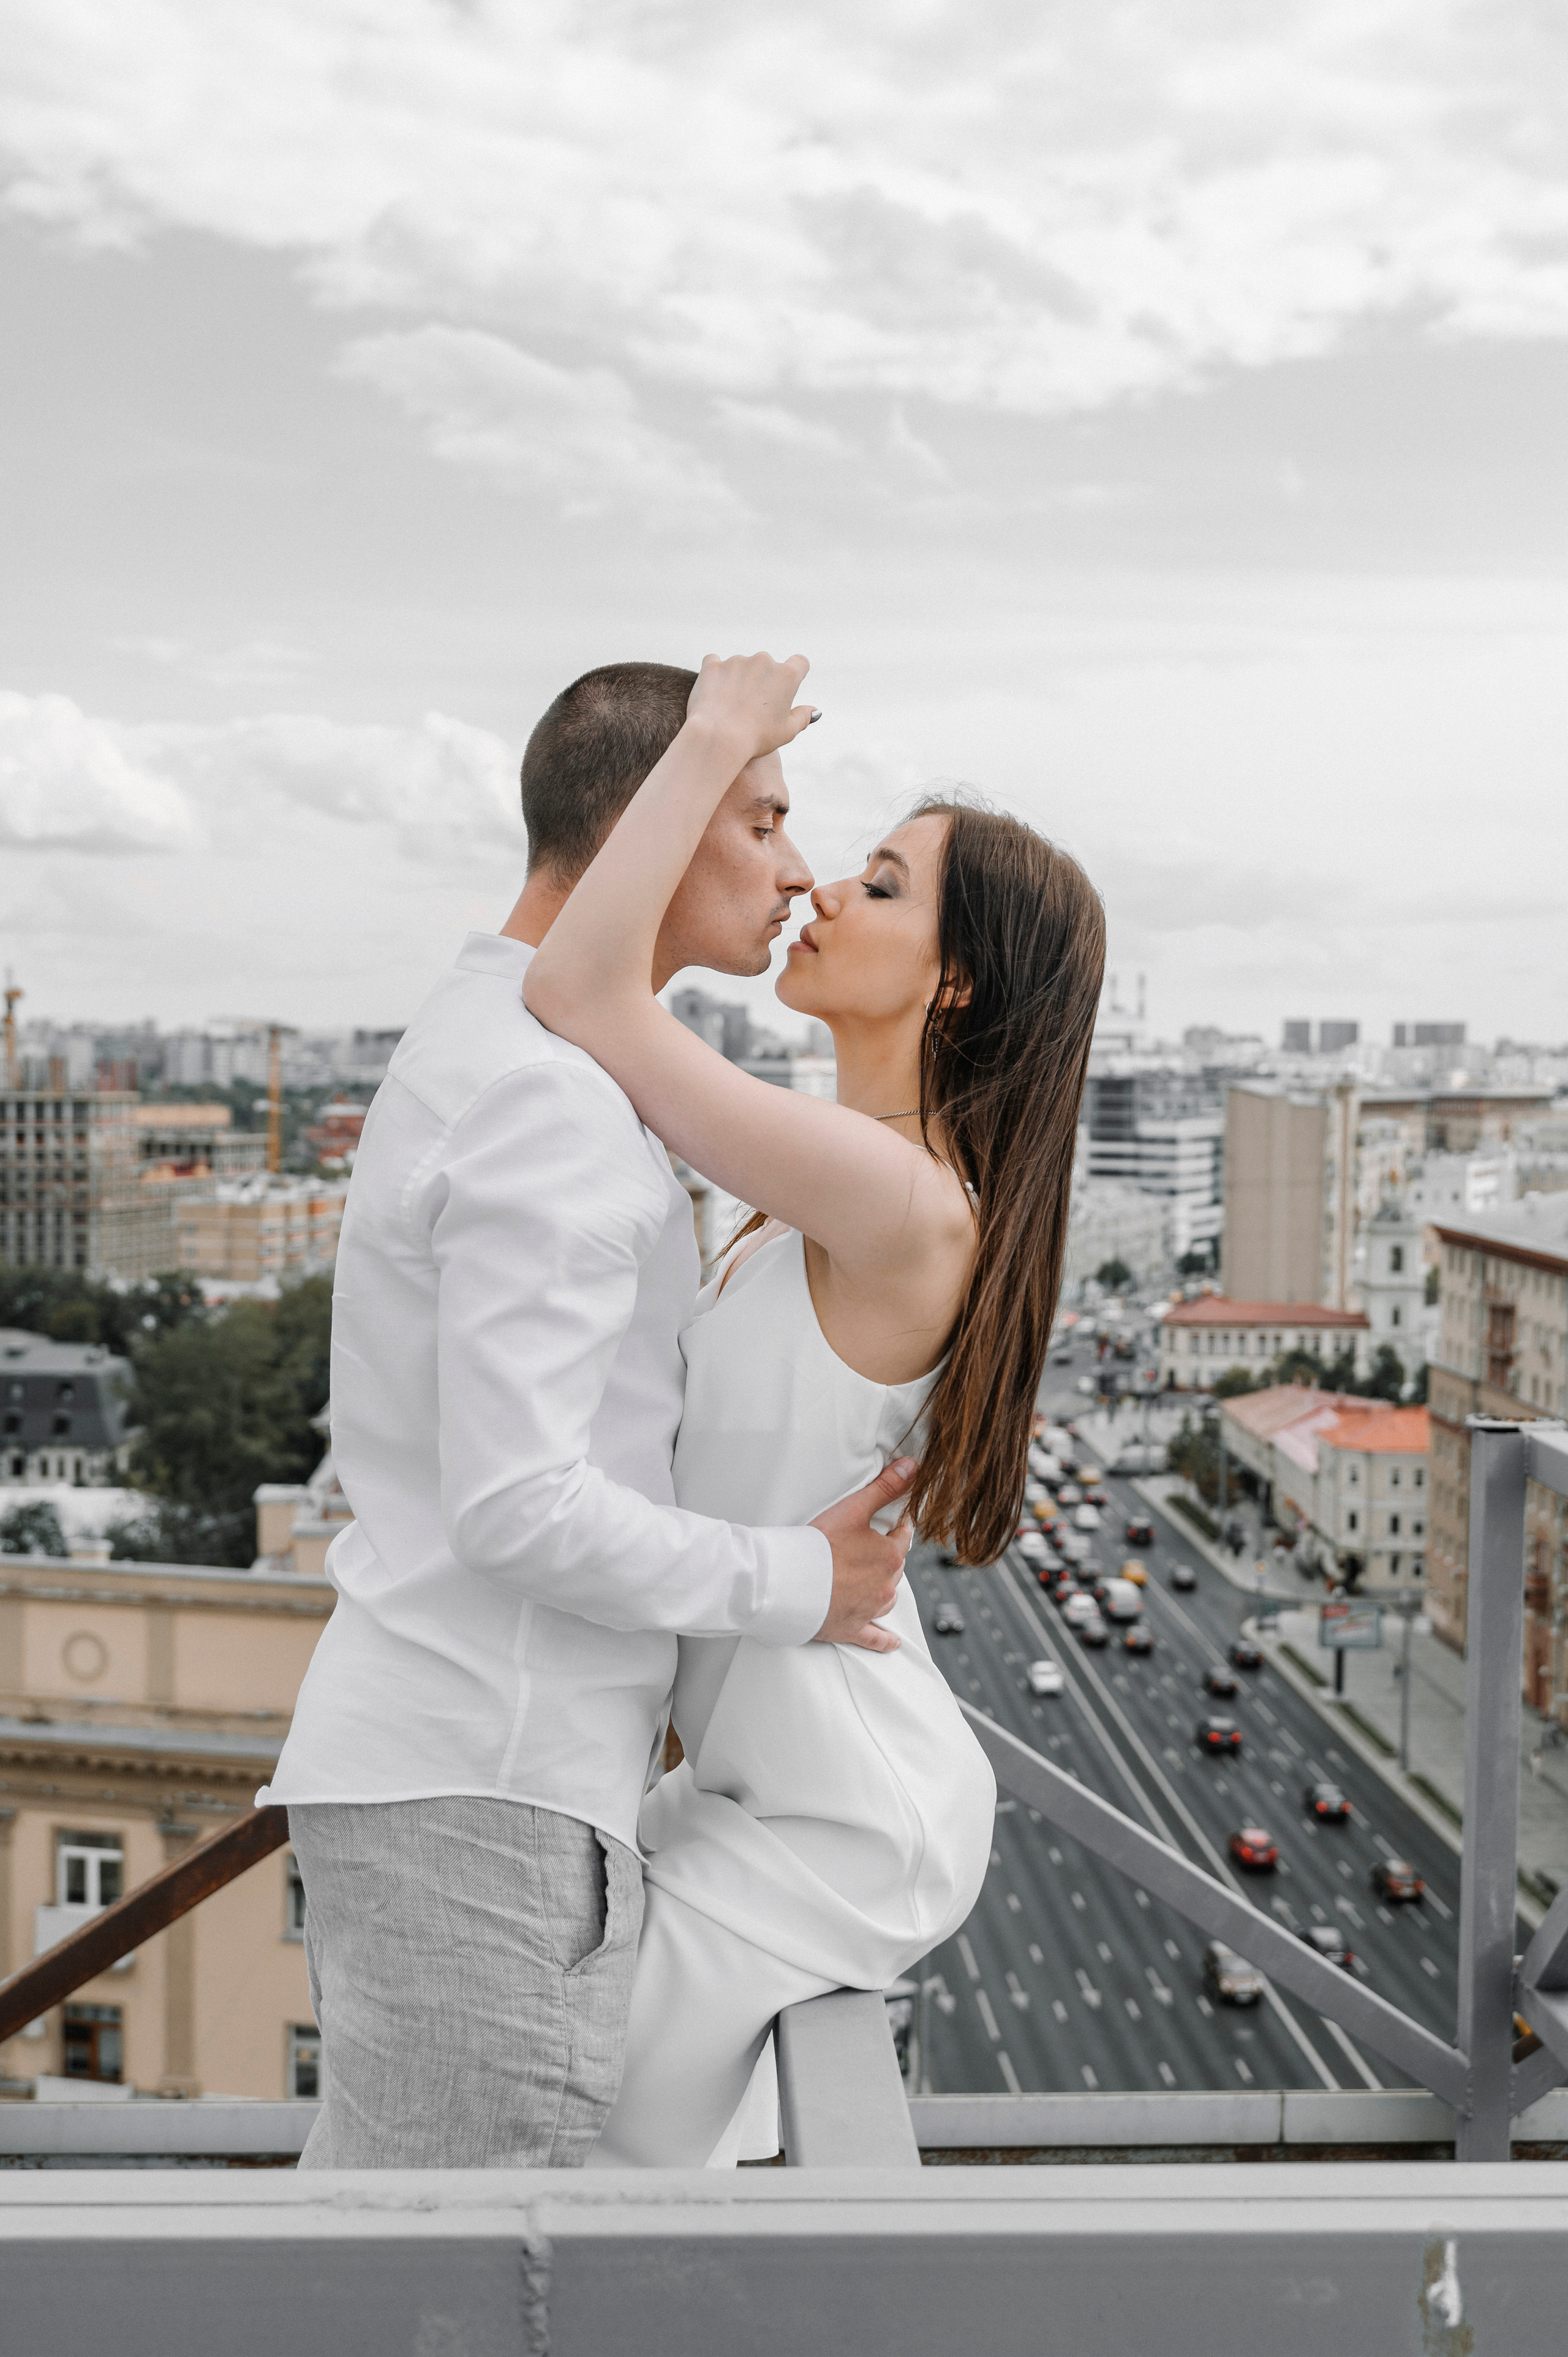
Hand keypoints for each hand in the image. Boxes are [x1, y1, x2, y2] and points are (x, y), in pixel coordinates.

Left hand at [686, 650, 816, 767]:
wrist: (718, 738)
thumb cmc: (757, 738)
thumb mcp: (787, 732)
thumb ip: (803, 717)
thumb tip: (815, 710)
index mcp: (787, 675)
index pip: (800, 663)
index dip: (795, 674)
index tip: (785, 688)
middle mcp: (763, 661)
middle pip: (767, 665)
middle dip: (762, 680)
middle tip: (753, 707)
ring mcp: (737, 661)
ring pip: (741, 666)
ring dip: (739, 679)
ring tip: (731, 706)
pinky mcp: (713, 665)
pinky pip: (715, 663)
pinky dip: (716, 675)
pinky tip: (714, 693)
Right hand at [810, 1457, 917, 1653]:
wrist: (789, 1583)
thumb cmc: (818, 1545)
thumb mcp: (853, 1508)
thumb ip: (885, 1487)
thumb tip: (913, 1467)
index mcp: (890, 1557)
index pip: (902, 1537)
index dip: (893, 1528)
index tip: (888, 1524)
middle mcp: (886, 1586)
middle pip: (894, 1567)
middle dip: (884, 1557)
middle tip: (864, 1548)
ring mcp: (870, 1610)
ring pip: (887, 1598)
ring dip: (882, 1588)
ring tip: (868, 1579)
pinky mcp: (852, 1629)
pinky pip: (875, 1638)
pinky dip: (885, 1640)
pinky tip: (893, 1643)